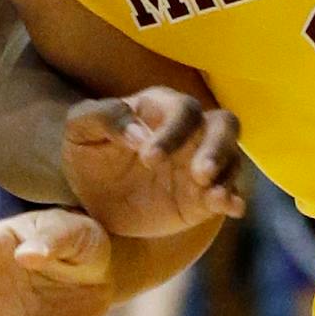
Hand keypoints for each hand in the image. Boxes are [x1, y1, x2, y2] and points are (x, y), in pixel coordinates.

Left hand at [61, 86, 242, 237]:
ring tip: (213, 194)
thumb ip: (105, 118)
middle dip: (216, 147)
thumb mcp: (81, 130)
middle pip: (223, 125)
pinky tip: (232, 207)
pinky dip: (232, 198)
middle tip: (199, 173)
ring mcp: (201, 163)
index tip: (148, 159)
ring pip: (232, 157)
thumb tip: (139, 134)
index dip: (171, 132)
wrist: (92, 195)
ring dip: (226, 173)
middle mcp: (190, 131)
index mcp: (161, 107)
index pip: (181, 110)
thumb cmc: (88, 151)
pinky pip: (229, 192)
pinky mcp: (204, 197)